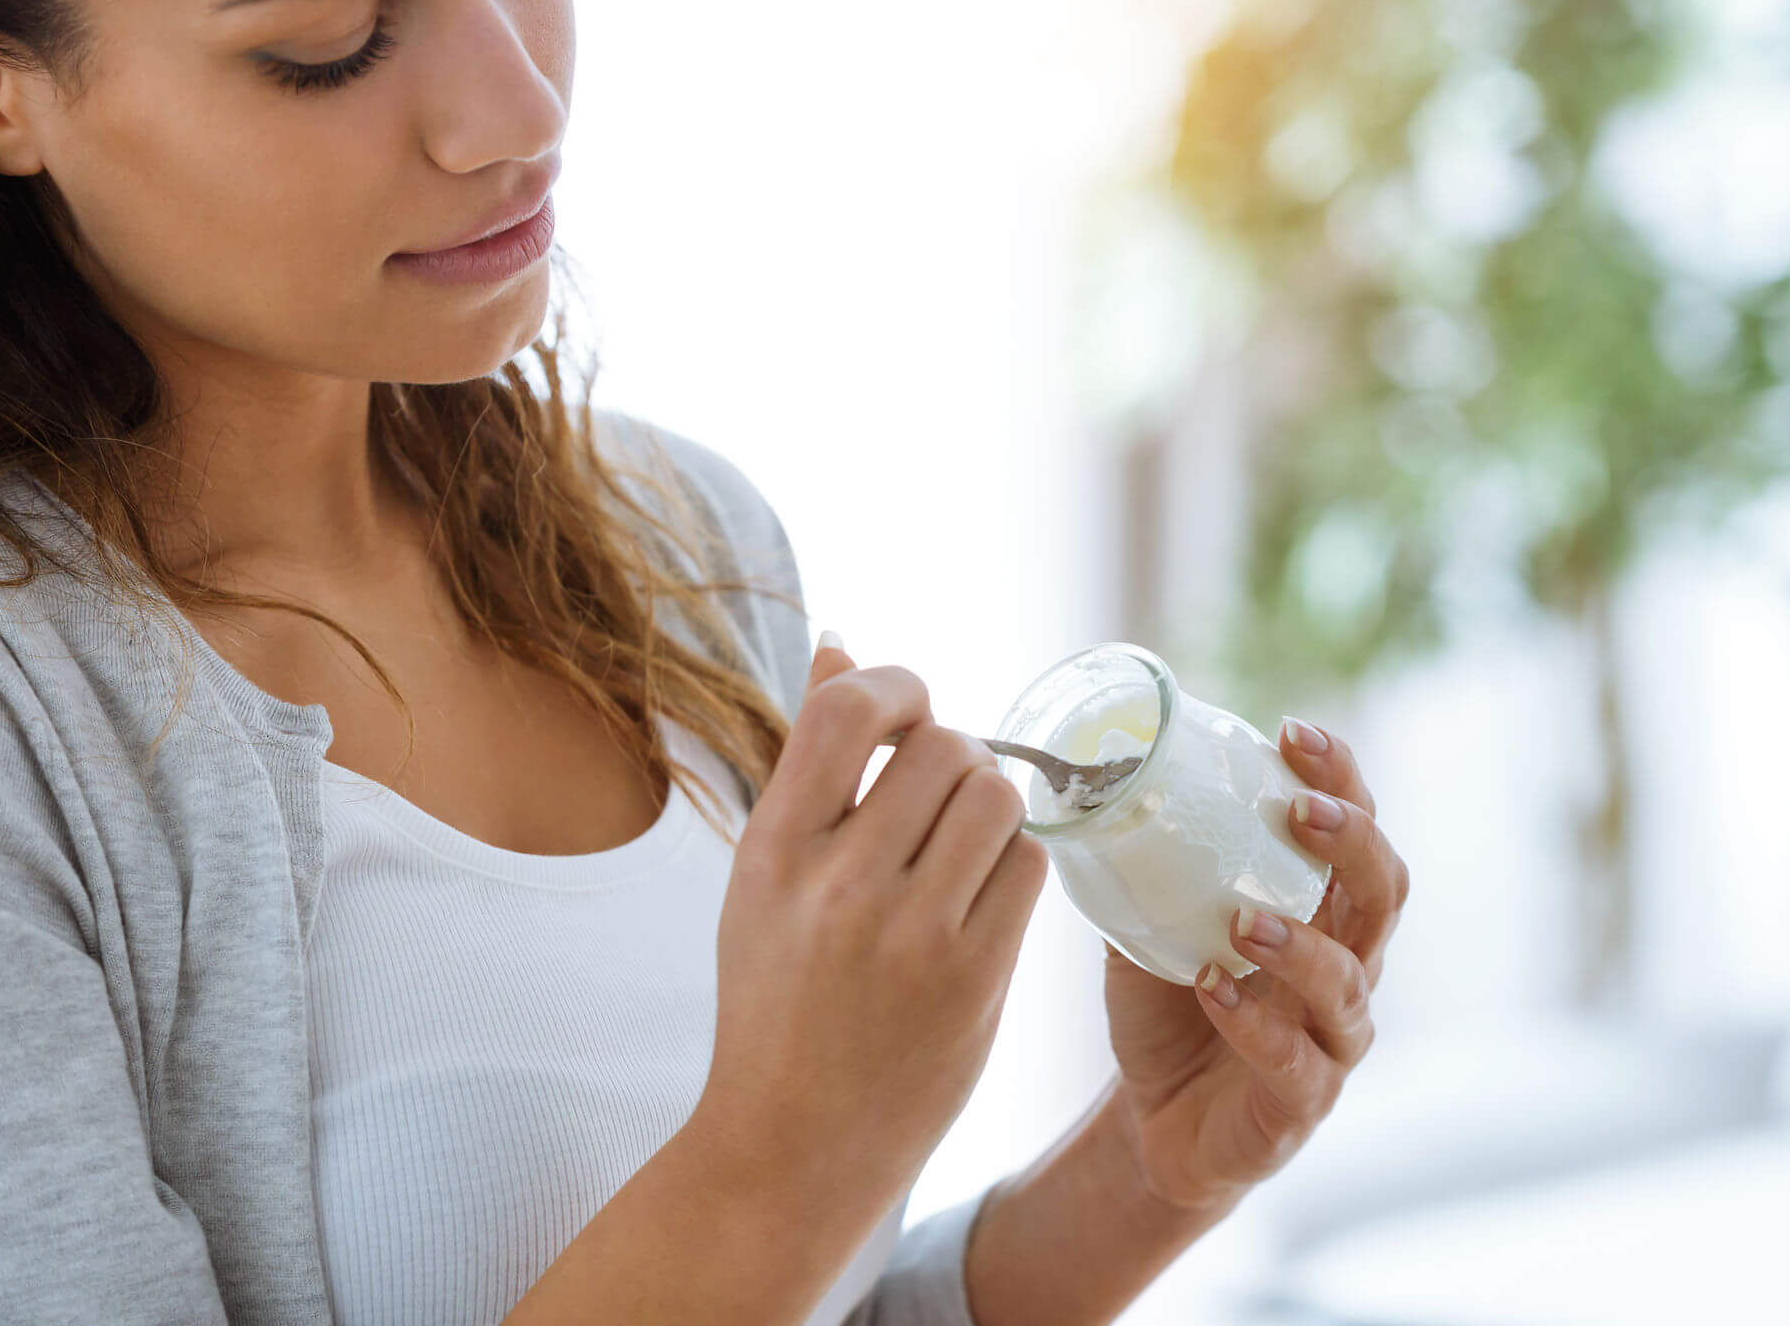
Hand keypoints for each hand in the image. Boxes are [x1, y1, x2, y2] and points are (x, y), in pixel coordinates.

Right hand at [691, 632, 1048, 1222]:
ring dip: (993, 802)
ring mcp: (910, 936)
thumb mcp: (763, 876)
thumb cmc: (776, 997)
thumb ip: (807, 762)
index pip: (848, 712)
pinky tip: (983, 890)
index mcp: (773, 850)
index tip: (905, 715)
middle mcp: (838, 886)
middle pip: (943, 747)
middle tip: (939, 795)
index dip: (898, 687)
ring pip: (997, 798)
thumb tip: (845, 643)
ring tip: (964, 839)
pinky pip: (1027, 868)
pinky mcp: (972, 981)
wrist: (790, 1145)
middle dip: (954, 753)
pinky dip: (1014, 863)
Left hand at [1100, 717, 1408, 1212]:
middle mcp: (1345, 967)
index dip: (1340, 780)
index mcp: (1319, 912)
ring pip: (1349, 983)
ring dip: (1301, 945)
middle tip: (1300, 811)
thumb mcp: (1148, 924)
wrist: (1156, 1122)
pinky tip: (1211, 989)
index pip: (1356, 833)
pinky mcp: (1302, 1101)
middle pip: (1383, 894)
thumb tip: (1086, 783)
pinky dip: (1254, 1024)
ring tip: (1245, 920)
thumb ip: (1139, 866)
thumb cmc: (1169, 1009)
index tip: (1295, 733)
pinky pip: (1295, 1062)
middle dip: (1352, 843)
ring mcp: (1331, 1038)